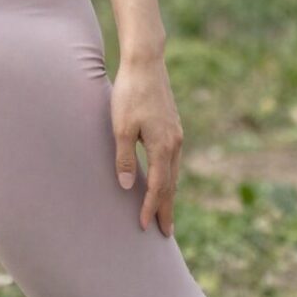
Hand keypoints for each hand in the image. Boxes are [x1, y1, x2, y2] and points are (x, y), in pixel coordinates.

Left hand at [111, 53, 181, 237]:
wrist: (145, 63)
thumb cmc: (129, 93)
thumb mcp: (120, 126)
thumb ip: (123, 158)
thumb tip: (127, 186)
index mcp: (162, 146)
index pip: (158, 187)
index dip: (150, 207)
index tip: (143, 226)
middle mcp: (175, 143)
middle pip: (171, 184)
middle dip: (167, 209)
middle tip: (165, 233)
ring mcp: (176, 135)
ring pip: (174, 173)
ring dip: (169, 194)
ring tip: (165, 213)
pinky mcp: (172, 127)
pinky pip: (173, 161)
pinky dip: (169, 177)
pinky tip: (164, 181)